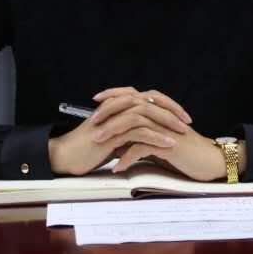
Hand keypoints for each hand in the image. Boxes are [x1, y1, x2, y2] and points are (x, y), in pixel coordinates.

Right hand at [48, 87, 187, 175]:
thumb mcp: (112, 137)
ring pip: (146, 113)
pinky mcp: (112, 133)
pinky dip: (156, 137)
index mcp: (118, 105)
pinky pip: (138, 131)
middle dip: (171, 110)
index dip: (166, 104)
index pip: (148, 97)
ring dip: (167, 122)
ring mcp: (114, 119)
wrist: (66, 156)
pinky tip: (168, 144)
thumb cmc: (87, 148)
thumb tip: (145, 136)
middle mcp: (117, 108)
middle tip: (187, 121)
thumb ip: (127, 132)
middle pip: (150, 100)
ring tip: (181, 133)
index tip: (182, 115)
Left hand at [89, 87, 229, 181]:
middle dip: (108, 113)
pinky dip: (128, 157)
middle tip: (92, 124)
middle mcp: (161, 114)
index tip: (96, 99)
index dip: (113, 94)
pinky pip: (143, 148)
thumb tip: (118, 144)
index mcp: (158, 110)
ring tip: (99, 146)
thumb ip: (140, 139)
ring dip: (114, 134)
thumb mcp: (159, 142)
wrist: (209, 160)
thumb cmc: (184, 152)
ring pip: (133, 124)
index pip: (132, 95)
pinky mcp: (169, 143)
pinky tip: (118, 167)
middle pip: (129, 105)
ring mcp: (164, 128)